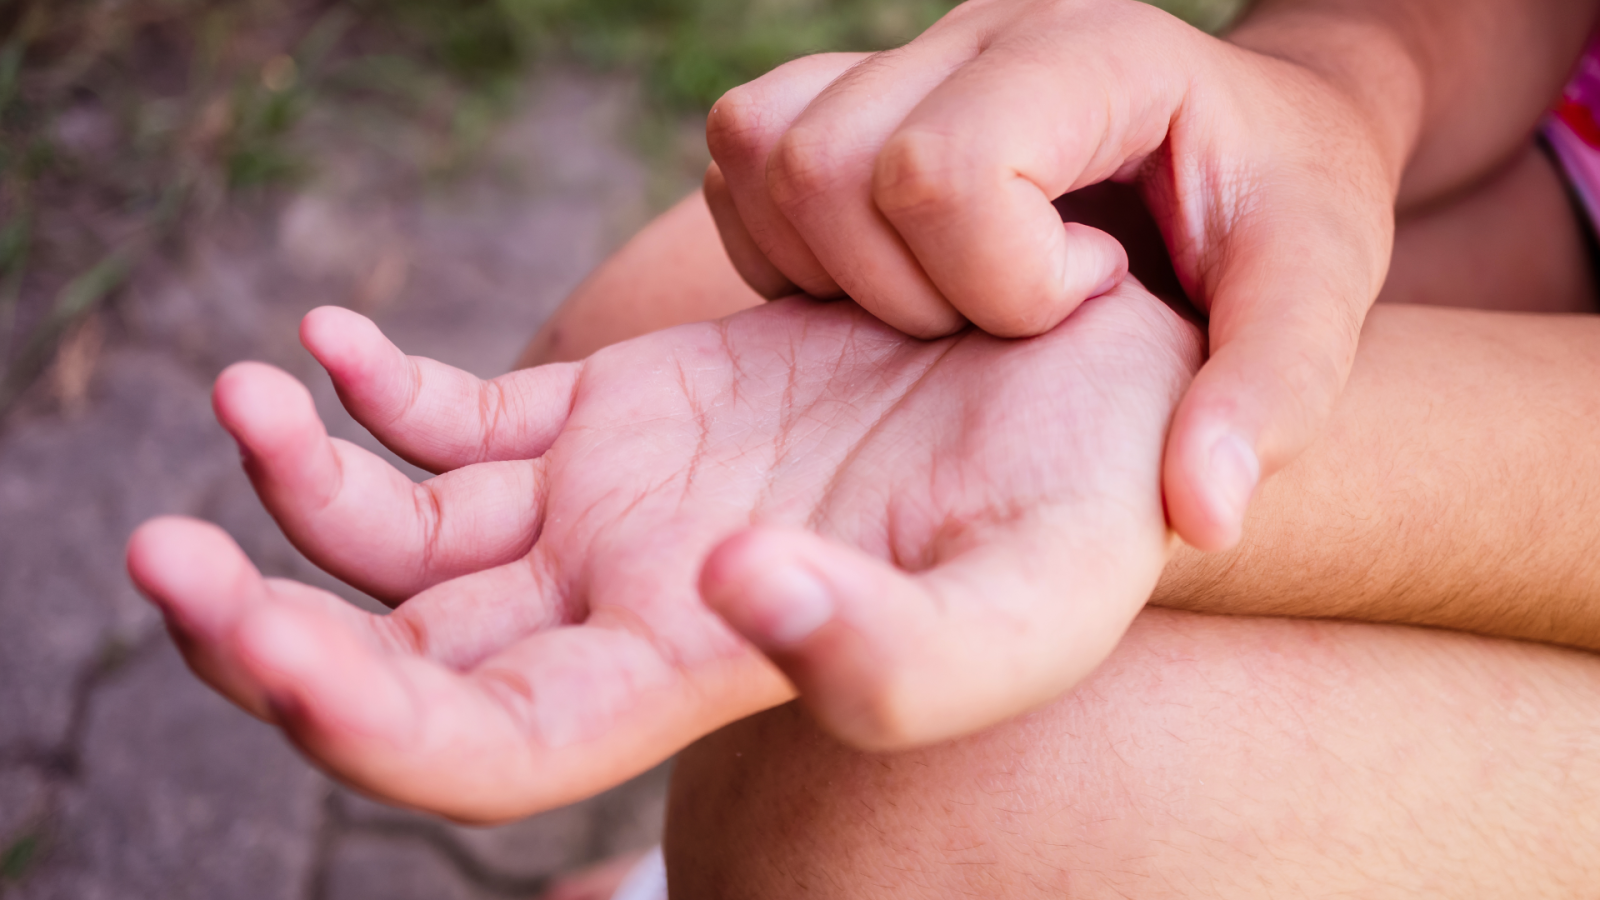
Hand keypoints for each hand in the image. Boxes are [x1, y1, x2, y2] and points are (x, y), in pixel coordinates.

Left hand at [127, 283, 1199, 821]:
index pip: (484, 749)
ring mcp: (602, 504)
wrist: (1095, 371)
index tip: (266, 638)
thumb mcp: (1040, 589)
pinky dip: (372, 385)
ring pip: (399, 531)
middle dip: (261, 630)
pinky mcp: (610, 407)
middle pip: (394, 660)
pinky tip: (331, 339)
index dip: (359, 724)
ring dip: (296, 479)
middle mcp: (621, 603)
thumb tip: (727, 594)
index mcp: (692, 667)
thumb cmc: (1094, 487)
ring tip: (249, 388)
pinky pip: (453, 415)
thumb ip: (899, 651)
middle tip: (158, 553)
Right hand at [704, 0, 1406, 549]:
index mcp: (1089, 55)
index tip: (1084, 295)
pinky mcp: (848, 92)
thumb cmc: (1280, 209)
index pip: (942, 168)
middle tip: (1005, 314)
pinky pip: (737, 165)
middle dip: (902, 290)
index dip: (995, 279)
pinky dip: (783, 251)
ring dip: (833, 272)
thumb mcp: (1313, 296)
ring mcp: (902, 58)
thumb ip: (1270, 394)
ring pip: (759, 155)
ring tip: (950, 298)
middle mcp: (976, 34)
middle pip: (824, 165)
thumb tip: (1199, 514)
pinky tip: (887, 284)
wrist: (1244, 136)